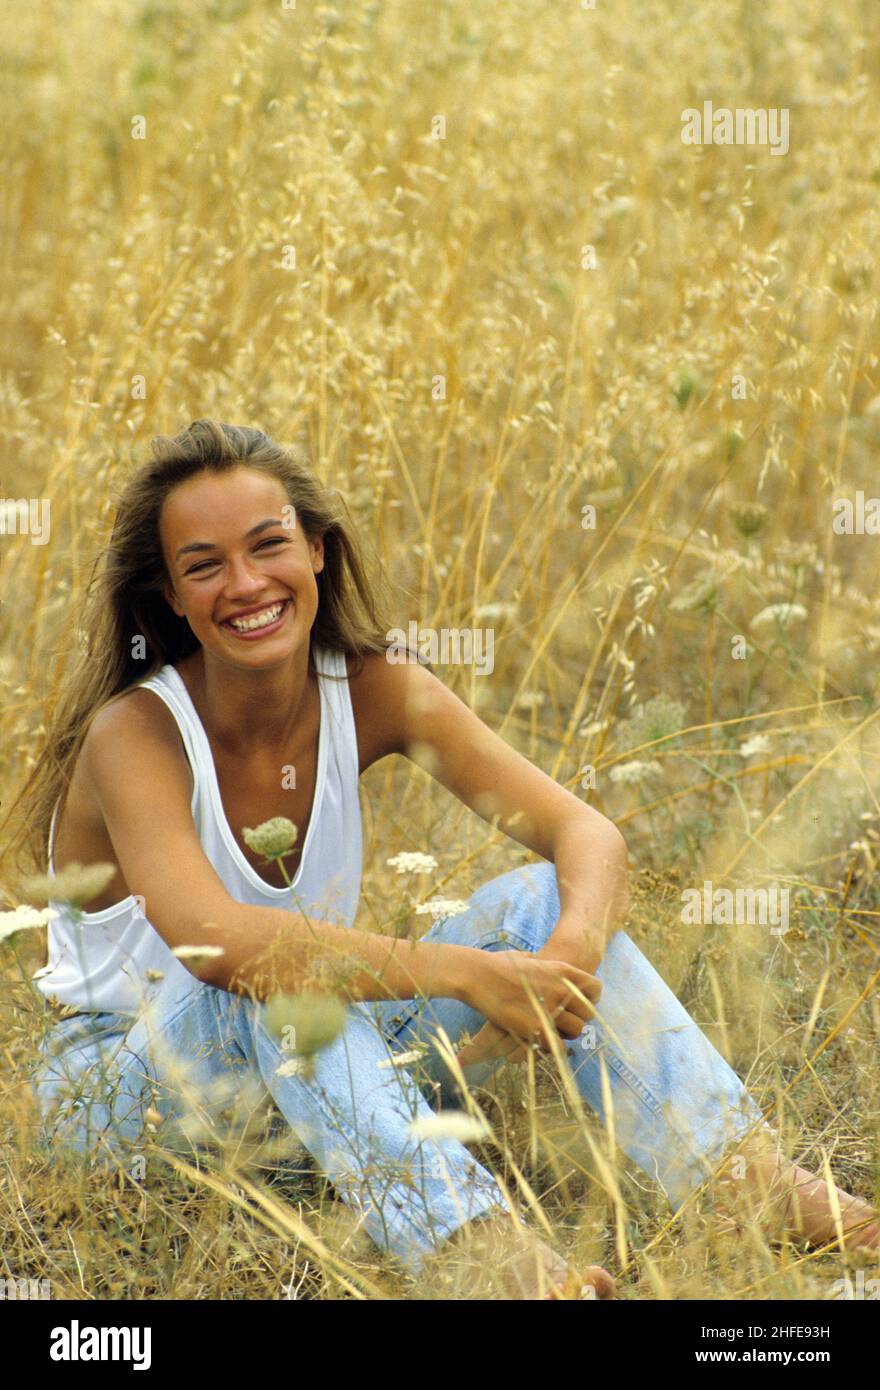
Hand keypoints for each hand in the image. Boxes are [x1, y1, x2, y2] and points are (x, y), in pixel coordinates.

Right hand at [456, 948, 600, 1070]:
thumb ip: (540, 964)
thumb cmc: (497, 964)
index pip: (595, 988)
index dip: (590, 999)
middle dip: (578, 1019)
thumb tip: (537, 963)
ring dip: (566, 1034)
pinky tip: (541, 1042)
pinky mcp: (538, 1028)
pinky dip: (552, 1047)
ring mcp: (552, 1009)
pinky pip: (559, 1045)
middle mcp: (563, 990)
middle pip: (589, 1013)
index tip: (578, 1005)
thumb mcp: (527, 958)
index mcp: (562, 971)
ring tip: (552, 1033)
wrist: (478, 974)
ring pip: (576, 1030)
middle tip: (563, 1022)